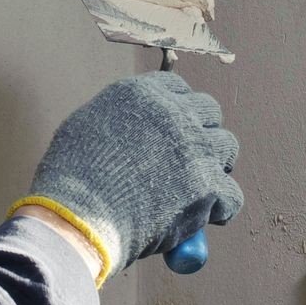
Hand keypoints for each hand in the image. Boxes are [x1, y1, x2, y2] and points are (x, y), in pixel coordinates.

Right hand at [10, 71, 242, 285]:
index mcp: (142, 94)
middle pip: (209, 111)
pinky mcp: (208, 187)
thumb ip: (118, 119)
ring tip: (201, 185)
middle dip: (202, 132)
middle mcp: (174, 114)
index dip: (179, 109)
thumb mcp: (85, 125)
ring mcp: (195, 149)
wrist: (81, 216)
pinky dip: (221, 208)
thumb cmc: (72, 178)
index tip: (175, 129)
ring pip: (227, 147)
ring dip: (216, 165)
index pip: (178, 87)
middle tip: (192, 157)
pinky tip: (207, 216)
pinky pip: (232, 194)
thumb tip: (133, 131)